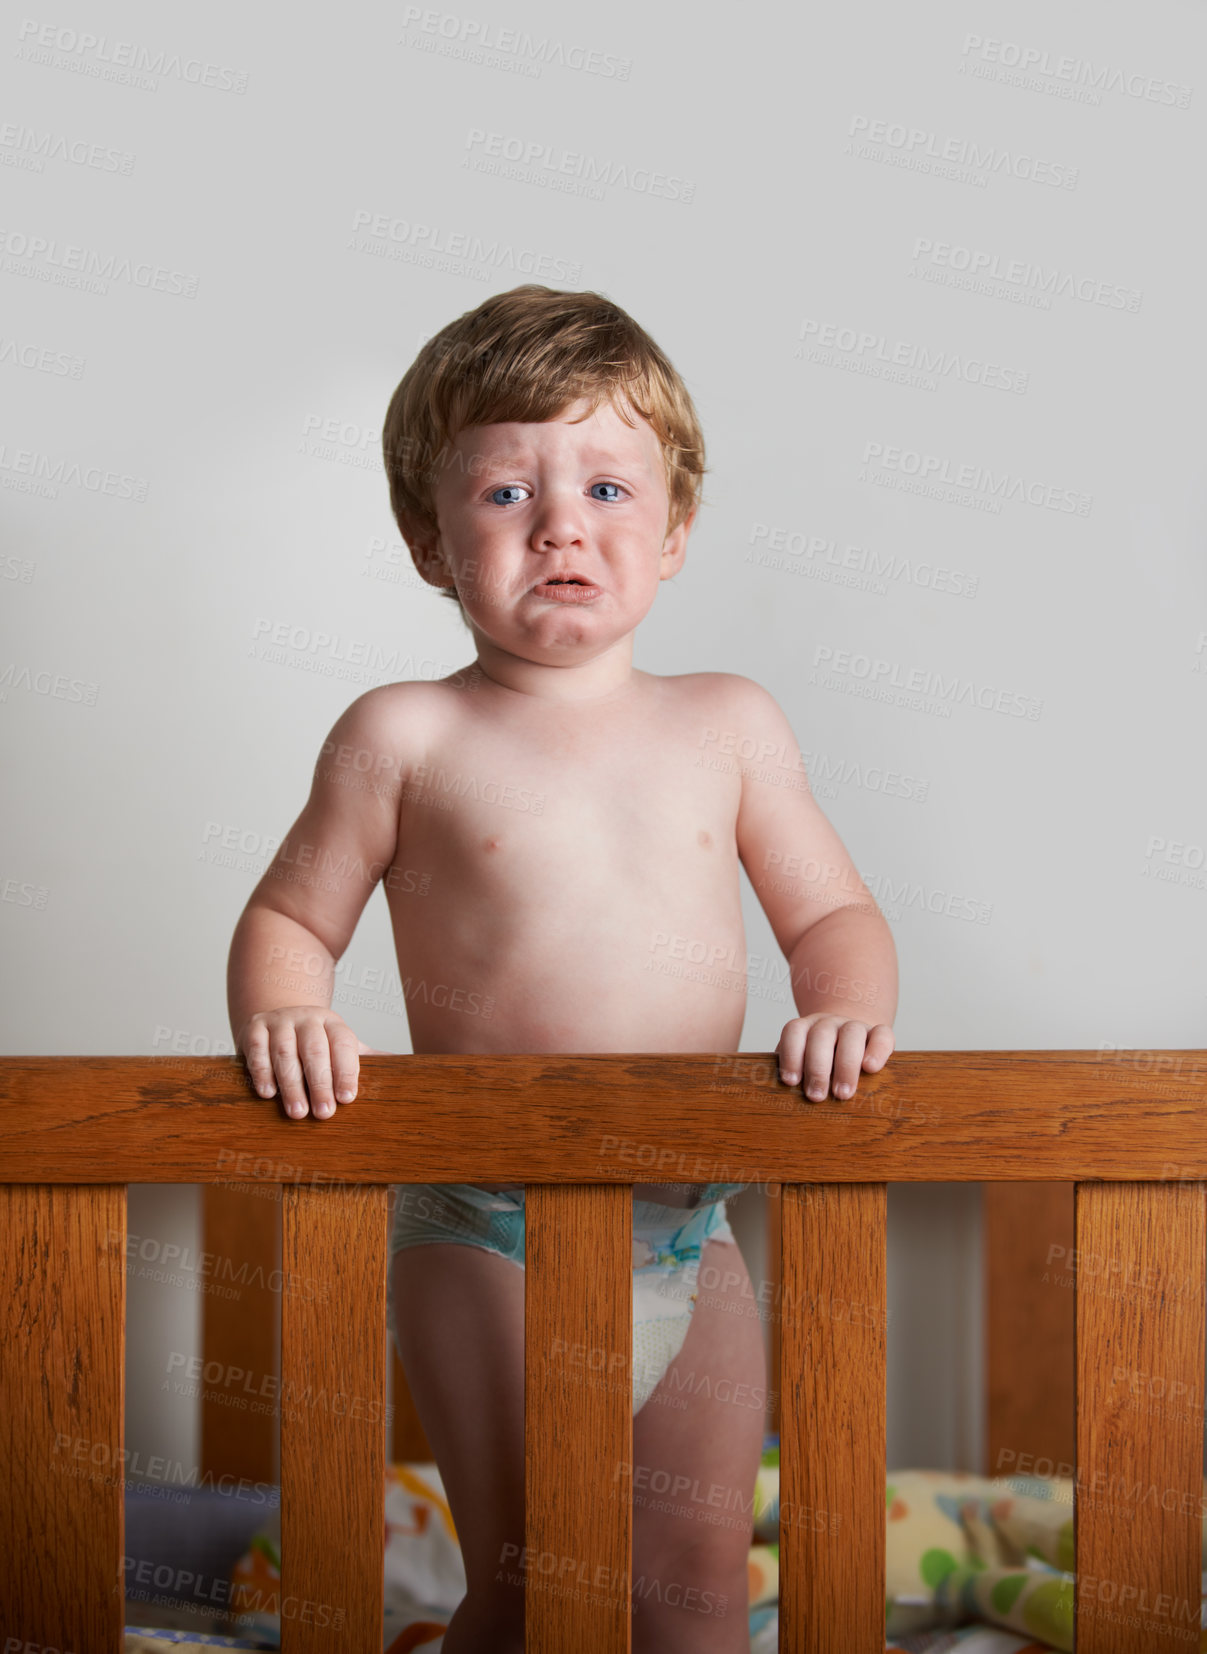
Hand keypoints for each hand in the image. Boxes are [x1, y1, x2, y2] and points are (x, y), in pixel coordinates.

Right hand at [237, 1006, 381, 1120]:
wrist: (278, 1016)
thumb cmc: (316, 1041)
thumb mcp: (342, 1045)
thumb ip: (369, 1058)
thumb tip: (409, 1069)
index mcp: (334, 1023)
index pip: (344, 1044)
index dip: (347, 1071)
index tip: (348, 1099)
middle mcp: (308, 1018)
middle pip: (315, 1050)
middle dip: (320, 1084)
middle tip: (324, 1114)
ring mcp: (280, 1022)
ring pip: (285, 1053)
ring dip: (291, 1085)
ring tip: (297, 1112)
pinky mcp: (255, 1028)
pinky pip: (257, 1050)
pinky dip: (262, 1072)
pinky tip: (268, 1093)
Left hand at [776, 1013, 894, 1102]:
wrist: (850, 1039)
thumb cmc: (821, 1062)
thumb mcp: (803, 1064)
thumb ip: (794, 1074)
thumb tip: (780, 1099)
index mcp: (806, 1028)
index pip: (794, 1032)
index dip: (791, 1055)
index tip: (790, 1082)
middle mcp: (829, 1023)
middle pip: (821, 1035)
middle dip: (817, 1068)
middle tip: (816, 1097)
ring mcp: (855, 1026)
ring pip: (851, 1034)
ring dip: (846, 1064)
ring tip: (842, 1093)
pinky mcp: (879, 1033)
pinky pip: (882, 1034)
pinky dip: (877, 1050)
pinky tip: (870, 1068)